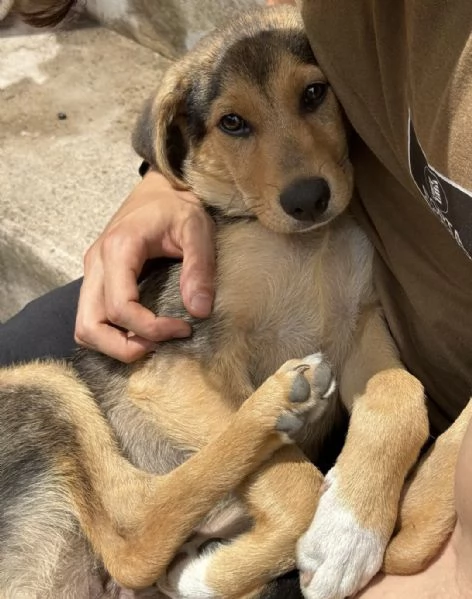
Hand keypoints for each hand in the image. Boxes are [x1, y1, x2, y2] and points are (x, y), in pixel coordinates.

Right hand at [75, 170, 214, 361]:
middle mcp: (96, 263)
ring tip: (150, 341)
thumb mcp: (198, 230)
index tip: (184, 328)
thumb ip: (200, 268)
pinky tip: (139, 331)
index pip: (121, 308)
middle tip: (160, 345)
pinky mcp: (97, 279)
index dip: (152, 328)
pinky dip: (110, 335)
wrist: (161, 189)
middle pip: (89, 326)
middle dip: (124, 346)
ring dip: (113, 344)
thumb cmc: (178, 207)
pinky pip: (91, 318)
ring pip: (84, 327)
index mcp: (119, 249)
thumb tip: (199, 311)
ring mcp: (92, 272)